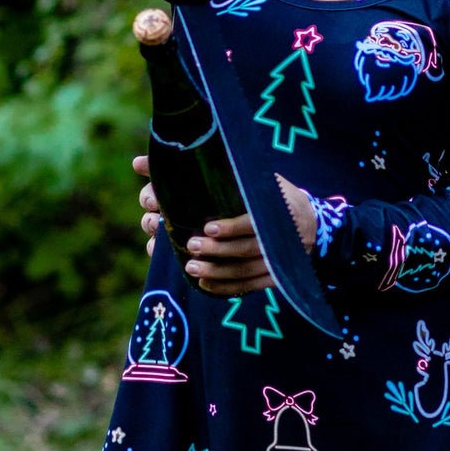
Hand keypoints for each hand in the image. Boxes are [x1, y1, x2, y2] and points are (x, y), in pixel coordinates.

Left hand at [132, 157, 317, 295]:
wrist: (310, 224)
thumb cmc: (264, 193)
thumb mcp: (245, 175)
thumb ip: (194, 168)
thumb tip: (139, 163)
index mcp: (273, 208)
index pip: (254, 219)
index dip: (232, 226)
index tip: (209, 227)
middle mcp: (276, 235)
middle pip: (246, 248)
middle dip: (218, 250)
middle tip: (192, 246)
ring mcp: (276, 258)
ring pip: (245, 269)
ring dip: (218, 271)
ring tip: (191, 268)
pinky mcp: (274, 276)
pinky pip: (250, 285)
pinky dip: (228, 287)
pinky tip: (204, 286)